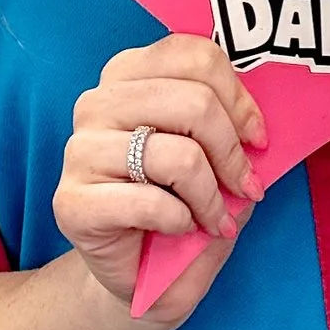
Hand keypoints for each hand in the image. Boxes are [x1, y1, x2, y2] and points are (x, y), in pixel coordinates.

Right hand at [55, 35, 266, 325]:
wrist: (136, 274)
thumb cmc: (177, 207)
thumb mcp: (213, 161)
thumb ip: (230, 131)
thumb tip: (257, 125)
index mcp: (128, 76)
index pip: (193, 55)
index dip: (238, 97)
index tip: (257, 138)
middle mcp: (97, 104)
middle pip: (193, 102)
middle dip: (232, 153)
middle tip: (245, 188)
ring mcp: (78, 152)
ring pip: (177, 156)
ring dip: (211, 197)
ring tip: (216, 220)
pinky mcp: (72, 202)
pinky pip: (150, 202)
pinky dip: (182, 221)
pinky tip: (180, 228)